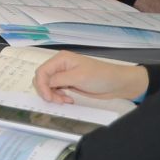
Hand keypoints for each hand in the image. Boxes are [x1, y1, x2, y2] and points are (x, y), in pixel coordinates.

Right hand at [33, 51, 149, 105]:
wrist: (117, 84)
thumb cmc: (100, 76)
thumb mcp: (78, 77)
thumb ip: (58, 79)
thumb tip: (44, 84)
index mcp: (61, 59)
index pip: (42, 72)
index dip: (41, 85)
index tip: (48, 97)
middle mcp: (60, 66)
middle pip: (43, 79)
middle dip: (47, 91)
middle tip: (58, 101)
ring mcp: (64, 75)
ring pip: (49, 86)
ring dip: (54, 95)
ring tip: (65, 100)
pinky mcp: (69, 83)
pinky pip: (57, 90)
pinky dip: (59, 96)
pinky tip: (69, 99)